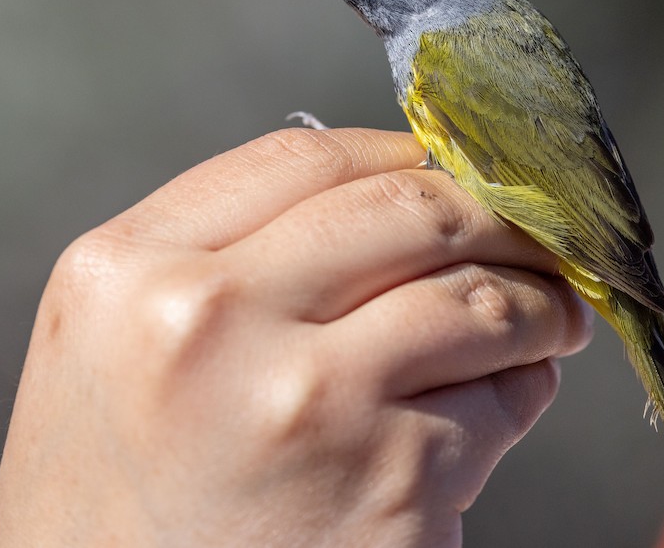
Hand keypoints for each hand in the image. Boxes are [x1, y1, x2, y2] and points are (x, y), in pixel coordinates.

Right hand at [0, 128, 592, 547]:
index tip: (446, 167)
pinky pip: (499, 400)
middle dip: (494, 212)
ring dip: (537, 302)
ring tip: (550, 316)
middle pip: (405, 207)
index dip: (399, 152)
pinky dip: (521, 391)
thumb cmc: (114, 515)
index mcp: (126, 273)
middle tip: (532, 230)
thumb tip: (382, 201)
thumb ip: (216, 262)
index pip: (301, 158)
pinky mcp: (391, 482)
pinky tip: (505, 401)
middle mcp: (209, 320)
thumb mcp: (112, 356)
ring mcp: (308, 400)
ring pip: (477, 298)